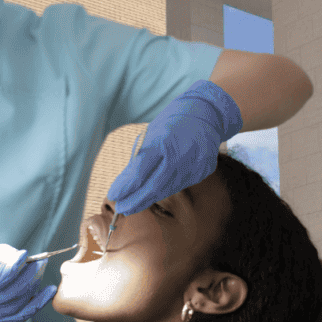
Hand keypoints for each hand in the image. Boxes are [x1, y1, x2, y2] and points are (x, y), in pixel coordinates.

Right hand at [0, 244, 56, 321]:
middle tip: (41, 260)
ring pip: (23, 299)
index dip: (12, 267)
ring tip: (41, 269)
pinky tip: (51, 290)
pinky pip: (29, 312)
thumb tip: (23, 257)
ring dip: (36, 282)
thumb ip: (4, 256)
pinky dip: (42, 300)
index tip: (24, 254)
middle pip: (14, 290)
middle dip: (31, 273)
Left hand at [108, 80, 242, 215]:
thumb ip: (140, 158)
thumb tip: (124, 183)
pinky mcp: (203, 171)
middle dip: (135, 200)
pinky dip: (165, 189)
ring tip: (133, 204)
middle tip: (121, 209)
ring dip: (148, 198)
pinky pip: (180, 184)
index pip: (140, 171)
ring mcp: (195, 165)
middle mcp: (181, 155)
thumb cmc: (175, 121)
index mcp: (164, 141)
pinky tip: (155, 192)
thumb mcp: (153, 133)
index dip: (125, 187)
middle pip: (154, 187)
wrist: (209, 113)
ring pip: (167, 189)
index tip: (113, 196)